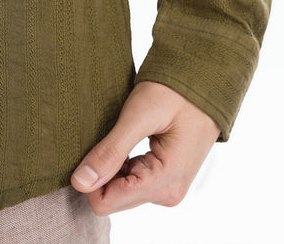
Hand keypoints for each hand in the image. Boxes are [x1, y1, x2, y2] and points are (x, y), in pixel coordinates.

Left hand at [70, 80, 220, 214]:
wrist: (203, 82)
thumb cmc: (174, 93)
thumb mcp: (138, 117)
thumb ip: (111, 151)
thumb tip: (80, 182)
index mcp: (163, 183)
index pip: (106, 202)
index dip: (90, 176)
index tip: (94, 145)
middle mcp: (167, 193)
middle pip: (112, 198)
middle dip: (102, 170)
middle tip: (109, 135)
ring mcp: (168, 187)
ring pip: (119, 190)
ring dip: (112, 165)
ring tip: (121, 135)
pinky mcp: (165, 179)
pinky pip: (131, 181)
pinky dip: (122, 163)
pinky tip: (127, 140)